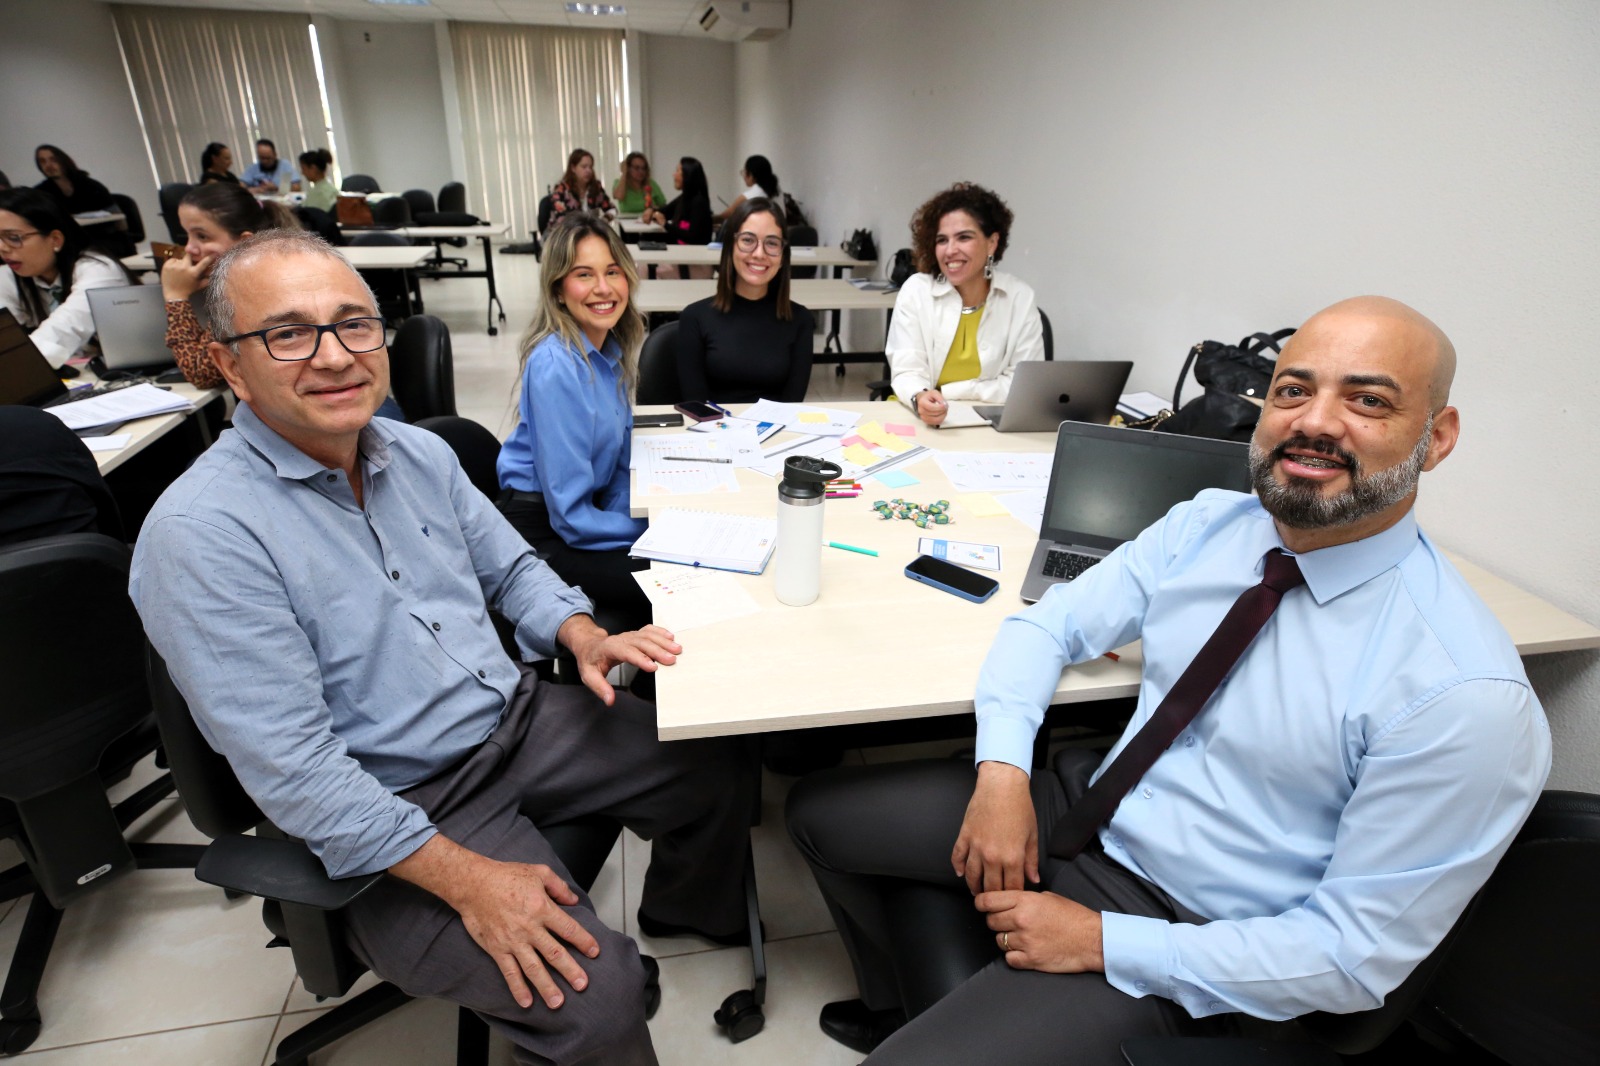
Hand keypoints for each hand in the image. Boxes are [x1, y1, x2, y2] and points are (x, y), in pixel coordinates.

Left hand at [161, 251, 214, 301]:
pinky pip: (172, 260)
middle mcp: (184, 268)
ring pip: (180, 259)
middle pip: (189, 255)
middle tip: (189, 260)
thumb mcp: (198, 286)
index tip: (214, 253)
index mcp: (193, 273)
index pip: (203, 262)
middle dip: (190, 256)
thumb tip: (213, 274)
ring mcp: (174, 266)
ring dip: (181, 263)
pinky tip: (174, 270)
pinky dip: (174, 263)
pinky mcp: (166, 266)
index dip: (209, 257)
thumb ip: (206, 280)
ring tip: (180, 271)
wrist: (174, 295)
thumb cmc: (187, 290)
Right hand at [456, 859, 597, 1007]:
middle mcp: (529, 928)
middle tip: (582, 985)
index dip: (584, 941)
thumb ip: (559, 887)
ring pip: (533, 968)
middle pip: (554, 954)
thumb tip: (574, 900)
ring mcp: (513, 941)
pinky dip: (518, 988)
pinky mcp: (497, 949)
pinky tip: (526, 1002)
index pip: (568, 929)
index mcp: (542, 908)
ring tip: (558, 1003)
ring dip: (547, 987)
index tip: (595, 952)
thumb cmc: (505, 876)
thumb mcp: (538, 872)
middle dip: (570, 971)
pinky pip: (509, 972)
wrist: (473, 884)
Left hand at [558, 615, 680, 704]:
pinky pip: (649, 630)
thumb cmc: (590, 661)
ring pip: (647, 635)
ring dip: (663, 641)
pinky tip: (670, 637)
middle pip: (641, 642)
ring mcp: (629, 635)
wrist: (590, 645)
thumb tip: (610, 700)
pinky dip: (661, 632)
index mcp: (609, 648)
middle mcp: (621, 639)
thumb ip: (600, 688)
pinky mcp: (635, 634)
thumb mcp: (589, 676)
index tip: (653, 667)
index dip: (640, 659)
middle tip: (672, 659)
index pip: (626, 652)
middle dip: (658, 650)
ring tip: (677, 649)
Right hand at [916, 388, 947, 425]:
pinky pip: (936, 423)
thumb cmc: (928, 396)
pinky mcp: (926, 421)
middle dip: (943, 410)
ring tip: (944, 410)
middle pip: (935, 414)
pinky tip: (941, 414)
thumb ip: (940, 398)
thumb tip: (944, 405)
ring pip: (936, 420)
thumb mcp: (934, 393)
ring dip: (943, 415)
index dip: (940, 407)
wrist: (922, 399)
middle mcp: (921, 411)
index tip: (945, 405)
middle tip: (946, 406)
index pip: (931, 408)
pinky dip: (941, 419)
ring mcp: (923, 417)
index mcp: (922, 402)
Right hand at [951, 760, 1037, 892]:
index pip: (1012, 887)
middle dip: (993, 897)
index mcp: (1012, 857)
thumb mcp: (1032, 835)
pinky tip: (961, 874)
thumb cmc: (1020, 808)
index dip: (1013, 896)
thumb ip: (1032, 860)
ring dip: (974, 887)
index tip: (1013, 900)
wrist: (1001, 786)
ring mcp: (976, 847)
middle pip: (991, 887)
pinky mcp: (965, 836)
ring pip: (971, 876)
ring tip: (977, 892)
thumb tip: (1033, 879)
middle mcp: (992, 856)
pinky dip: (958, 867)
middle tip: (994, 902)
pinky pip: (957, 857)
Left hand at [977, 890, 1103, 972]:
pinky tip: (1025, 951)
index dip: (981, 903)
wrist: (1092, 940)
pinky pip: (1009, 959)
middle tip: (1008, 923)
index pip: (987, 901)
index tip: (982, 906)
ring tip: (1022, 938)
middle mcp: (1021, 919)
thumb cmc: (1073, 917)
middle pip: (990, 921)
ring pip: (999, 940)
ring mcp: (1025, 941)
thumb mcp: (1048, 897)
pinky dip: (1014, 957)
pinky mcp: (1031, 960)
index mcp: (1025, 901)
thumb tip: (1007, 901)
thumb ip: (1025, 899)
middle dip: (997, 922)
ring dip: (1007, 940)